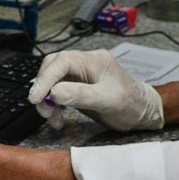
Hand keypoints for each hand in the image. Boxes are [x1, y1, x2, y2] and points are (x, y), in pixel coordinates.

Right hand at [27, 49, 163, 131]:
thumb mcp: (107, 100)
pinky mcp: (78, 88)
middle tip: (43, 109)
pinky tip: (58, 118)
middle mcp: (85, 64)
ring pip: (53, 81)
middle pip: (53, 68)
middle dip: (44, 89)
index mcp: (94, 61)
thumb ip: (80, 95)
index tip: (36, 97)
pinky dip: (54, 105)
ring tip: (52, 118)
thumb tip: (53, 93)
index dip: (45, 78)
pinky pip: (58, 92)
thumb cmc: (130, 104)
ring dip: (47, 100)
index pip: (62, 62)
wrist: (142, 113)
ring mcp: (81, 76)